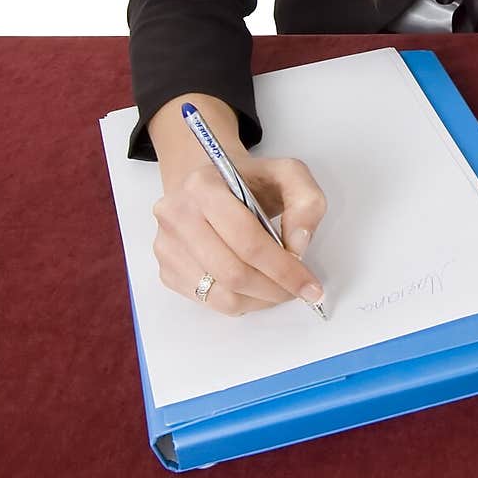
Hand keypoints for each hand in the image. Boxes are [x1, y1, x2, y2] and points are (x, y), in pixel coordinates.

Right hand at [152, 156, 326, 315]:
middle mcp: (177, 215)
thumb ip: (306, 203)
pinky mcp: (166, 269)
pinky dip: (240, 302)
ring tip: (279, 290)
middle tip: (297, 291)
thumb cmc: (250, 182)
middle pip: (232, 272)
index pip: (247, 240)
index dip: (284, 269)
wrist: (211, 185)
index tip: (310, 286)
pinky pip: (208, 301)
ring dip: (259, 300)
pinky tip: (255, 287)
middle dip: (274, 289)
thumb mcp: (288, 175)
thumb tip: (299, 244)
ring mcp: (167, 245)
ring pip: (220, 294)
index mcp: (204, 186)